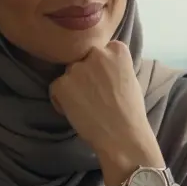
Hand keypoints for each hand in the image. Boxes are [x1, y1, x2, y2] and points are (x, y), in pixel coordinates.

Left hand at [50, 41, 162, 171]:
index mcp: (117, 50)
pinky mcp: (62, 84)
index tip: (105, 81)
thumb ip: (115, 65)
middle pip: (83, 58)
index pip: (102, 49)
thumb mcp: (130, 78)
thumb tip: (100, 63)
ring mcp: (78, 68)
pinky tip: (75, 111)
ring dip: (73, 85)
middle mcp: (97, 53)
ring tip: (86, 104)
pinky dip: (61, 99)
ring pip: (69, 72)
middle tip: (94, 94)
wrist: (123, 136)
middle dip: (86, 73)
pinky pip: (55, 87)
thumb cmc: (130, 112)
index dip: (101, 66)